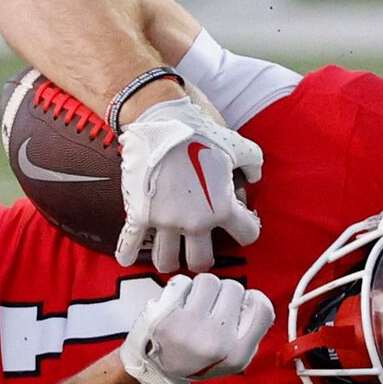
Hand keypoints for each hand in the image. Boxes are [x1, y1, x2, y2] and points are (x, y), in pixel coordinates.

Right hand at [115, 97, 262, 271]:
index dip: (248, 228)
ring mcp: (165, 220)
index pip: (248, 235)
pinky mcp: (139, 214)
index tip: (241, 221)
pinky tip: (128, 259)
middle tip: (200, 250)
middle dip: (203, 258)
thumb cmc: (200, 133)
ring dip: (170, 260)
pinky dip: (128, 254)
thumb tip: (254, 177)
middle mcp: (195, 221)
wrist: (161, 122)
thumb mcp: (237, 144)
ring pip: (166, 261)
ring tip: (170, 255)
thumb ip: (254, 162)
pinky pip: (130, 244)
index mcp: (222, 207)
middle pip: (202, 261)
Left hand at [120, 274, 274, 383]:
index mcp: (237, 355)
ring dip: (202, 288)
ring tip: (195, 306)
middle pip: (234, 287)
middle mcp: (215, 343)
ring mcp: (188, 329)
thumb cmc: (198, 361)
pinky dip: (181, 288)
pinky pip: (183, 281)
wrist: (158, 372)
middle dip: (223, 294)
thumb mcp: (233, 359)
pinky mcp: (164, 318)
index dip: (250, 300)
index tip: (239, 305)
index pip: (261, 306)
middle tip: (211, 310)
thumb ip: (250, 331)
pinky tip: (179, 304)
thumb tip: (254, 299)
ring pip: (208, 280)